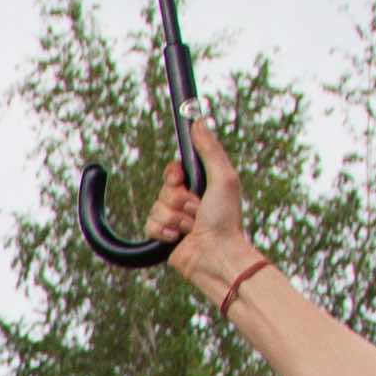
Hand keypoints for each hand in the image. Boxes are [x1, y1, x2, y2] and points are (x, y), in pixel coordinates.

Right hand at [144, 110, 260, 308]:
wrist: (217, 256)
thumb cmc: (226, 219)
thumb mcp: (223, 177)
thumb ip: (210, 149)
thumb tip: (198, 120)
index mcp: (201, 186)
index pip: (174, 170)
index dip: (174, 174)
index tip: (181, 178)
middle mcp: (187, 201)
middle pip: (164, 188)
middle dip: (179, 199)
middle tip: (196, 209)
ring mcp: (175, 220)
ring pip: (156, 207)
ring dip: (174, 218)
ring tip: (192, 228)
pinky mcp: (164, 237)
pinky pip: (149, 225)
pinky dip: (164, 232)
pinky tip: (179, 239)